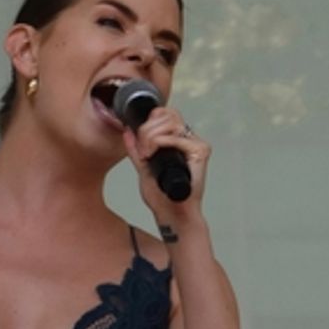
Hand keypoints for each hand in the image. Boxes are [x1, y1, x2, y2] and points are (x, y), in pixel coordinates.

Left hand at [122, 107, 209, 224]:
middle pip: (166, 114)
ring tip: (146, 155)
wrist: (172, 215)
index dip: (148, 121)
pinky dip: (159, 143)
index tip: (139, 140)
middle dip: (146, 130)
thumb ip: (135, 150)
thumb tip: (127, 131)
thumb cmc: (162, 197)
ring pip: (170, 123)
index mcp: (177, 140)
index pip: (165, 113)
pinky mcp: (200, 152)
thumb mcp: (142, 168)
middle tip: (142, 151)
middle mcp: (188, 140)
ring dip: (151, 137)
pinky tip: (152, 156)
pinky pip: (176, 137)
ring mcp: (195, 145)